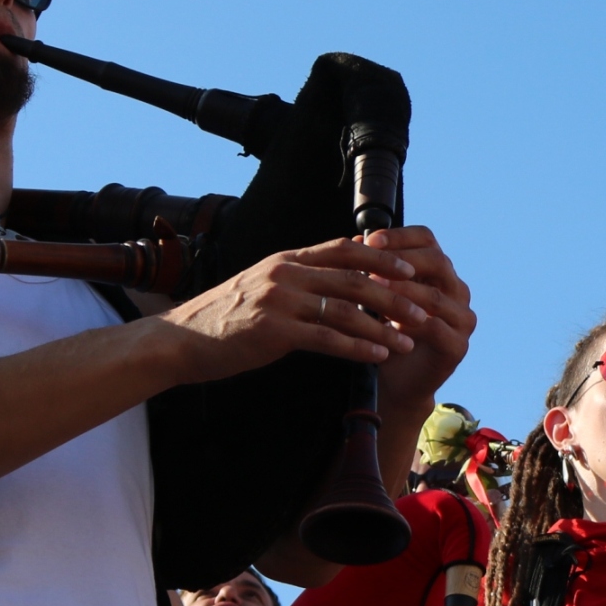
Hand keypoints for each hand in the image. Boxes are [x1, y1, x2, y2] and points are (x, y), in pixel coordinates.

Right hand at [158, 238, 426, 381]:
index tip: (412, 269)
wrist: (182, 339)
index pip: (344, 249)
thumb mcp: (265, 286)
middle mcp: (286, 272)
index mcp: (288, 259)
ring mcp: (279, 300)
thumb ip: (301, 279)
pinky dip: (358, 346)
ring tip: (409, 340)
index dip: (382, 258)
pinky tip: (379, 355)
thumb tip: (340, 276)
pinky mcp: (273, 330)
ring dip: (383, 326)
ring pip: (345, 309)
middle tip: (424, 310)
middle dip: (394, 295)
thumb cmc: (227, 318)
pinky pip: (327, 338)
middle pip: (354, 278)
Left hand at [362, 225, 474, 410]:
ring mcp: (462, 319)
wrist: (394, 382)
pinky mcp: (458, 347)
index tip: (370, 240)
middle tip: (371, 263)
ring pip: (436, 297)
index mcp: (438, 273)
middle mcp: (456, 291)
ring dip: (403, 291)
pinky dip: (411, 324)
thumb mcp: (375, 297)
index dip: (400, 236)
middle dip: (402, 260)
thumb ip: (371, 269)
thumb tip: (356, 238)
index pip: (427, 240)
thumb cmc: (384, 334)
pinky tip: (387, 322)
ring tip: (374, 288)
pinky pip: (436, 328)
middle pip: (438, 261)